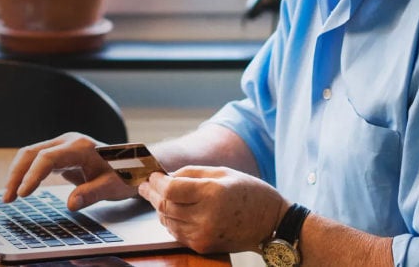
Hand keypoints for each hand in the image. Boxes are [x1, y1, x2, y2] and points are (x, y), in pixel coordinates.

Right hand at [2, 132, 136, 209]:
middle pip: (32, 152)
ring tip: (9, 196)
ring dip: (17, 173)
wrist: (133, 165)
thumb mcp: (113, 187)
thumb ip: (92, 193)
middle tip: (8, 197)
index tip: (23, 194)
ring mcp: (62, 146)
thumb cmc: (125, 175)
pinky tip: (19, 188)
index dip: (32, 175)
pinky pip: (36, 160)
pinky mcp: (59, 153)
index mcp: (80, 146)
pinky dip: (25, 173)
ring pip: (30, 154)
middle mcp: (67, 142)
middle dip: (16, 174)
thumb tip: (71, 205)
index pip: (47, 158)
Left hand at [136, 165, 287, 254]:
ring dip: (161, 208)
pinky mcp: (203, 246)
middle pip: (165, 205)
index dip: (156, 182)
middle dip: (152, 194)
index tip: (151, 176)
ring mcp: (204, 234)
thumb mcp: (222, 172)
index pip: (170, 189)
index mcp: (212, 193)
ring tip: (162, 198)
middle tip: (146, 186)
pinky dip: (171, 221)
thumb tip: (164, 176)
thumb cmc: (250, 193)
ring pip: (167, 220)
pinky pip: (176, 233)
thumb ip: (190, 173)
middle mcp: (206, 216)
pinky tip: (175, 212)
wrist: (272, 223)